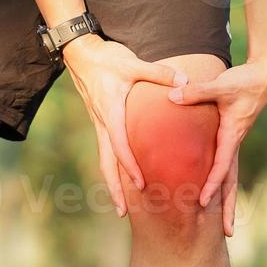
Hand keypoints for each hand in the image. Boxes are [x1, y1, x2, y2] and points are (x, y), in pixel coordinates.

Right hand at [63, 34, 187, 215]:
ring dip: (112, 184)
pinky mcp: (101, 122)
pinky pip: (107, 152)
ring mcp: (100, 125)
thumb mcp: (134, 64)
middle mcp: (103, 124)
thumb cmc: (107, 59)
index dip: (130, 167)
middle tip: (123, 212)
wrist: (82, 54)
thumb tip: (185, 81)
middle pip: (107, 164)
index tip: (141, 184)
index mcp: (111, 113)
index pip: (120, 146)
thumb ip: (160, 74)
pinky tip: (122, 180)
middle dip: (114, 189)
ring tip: (121, 207)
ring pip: (104, 161)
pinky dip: (114, 169)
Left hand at [168, 59, 266, 234]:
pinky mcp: (231, 139)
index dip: (212, 183)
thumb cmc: (245, 80)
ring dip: (227, 202)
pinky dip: (221, 185)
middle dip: (228, 208)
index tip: (202, 200)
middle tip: (227, 234)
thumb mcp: (221, 85)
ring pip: (230, 178)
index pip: (221, 165)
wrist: (266, 75)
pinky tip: (214, 198)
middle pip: (232, 182)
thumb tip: (173, 96)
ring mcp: (234, 144)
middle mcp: (234, 144)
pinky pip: (225, 168)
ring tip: (225, 228)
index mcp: (232, 135)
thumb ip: (196, 91)